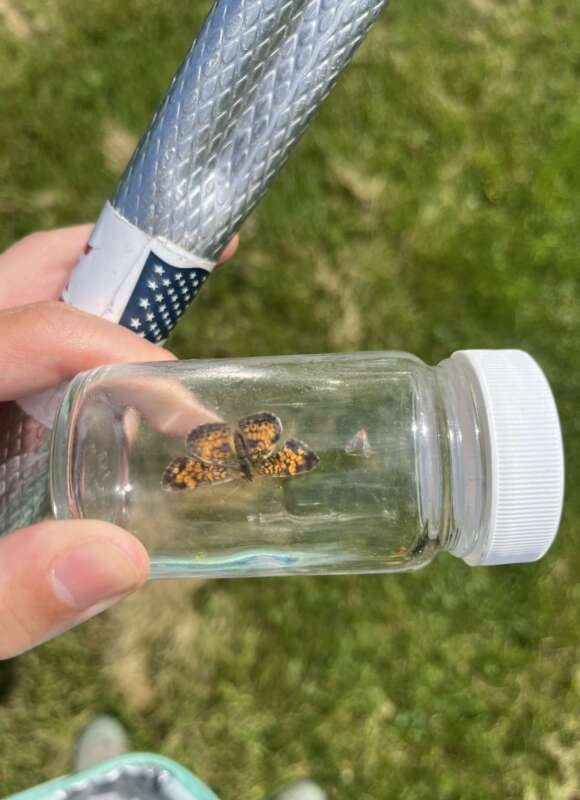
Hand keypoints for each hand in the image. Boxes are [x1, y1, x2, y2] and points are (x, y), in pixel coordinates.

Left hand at [0, 225, 236, 658]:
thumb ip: (8, 596)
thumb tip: (123, 560)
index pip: (33, 332)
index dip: (120, 351)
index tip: (186, 407)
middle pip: (18, 284)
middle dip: (104, 266)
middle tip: (180, 263)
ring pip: (12, 314)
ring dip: (86, 305)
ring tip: (145, 306)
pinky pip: (11, 369)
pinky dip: (62, 365)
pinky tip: (99, 395)